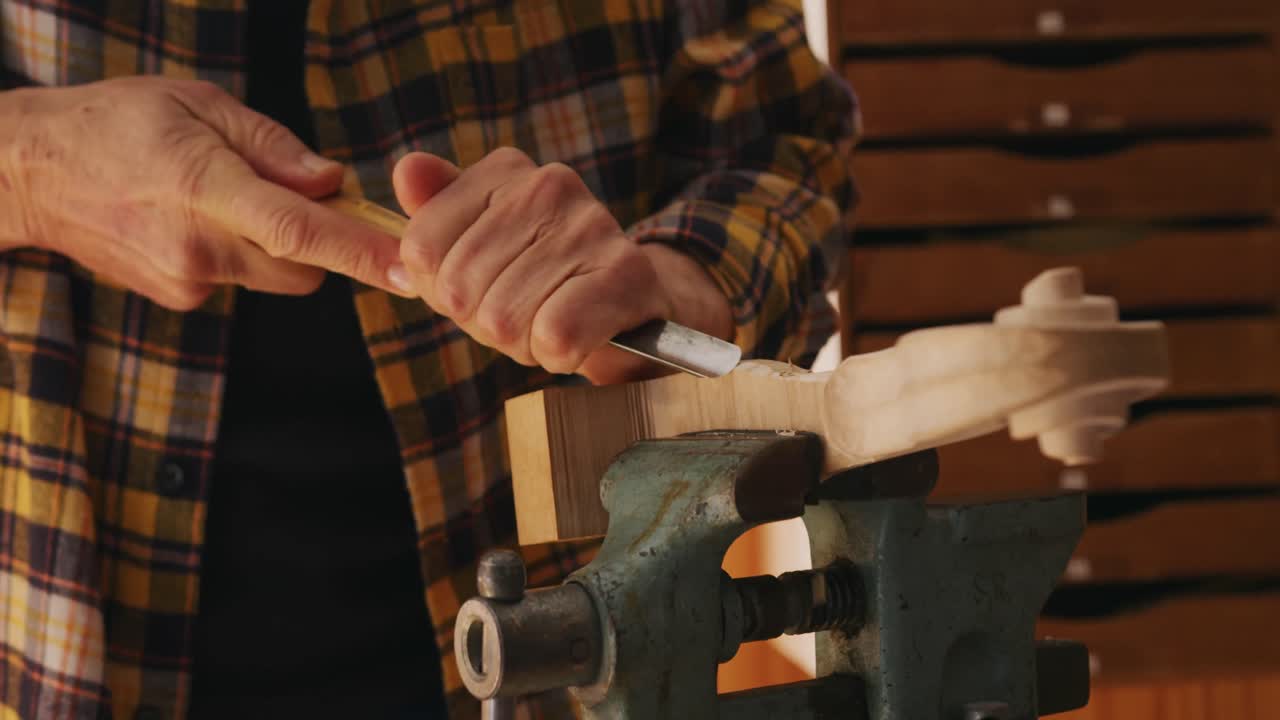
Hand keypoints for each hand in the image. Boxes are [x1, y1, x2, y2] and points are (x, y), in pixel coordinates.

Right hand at [0, 77, 409, 308]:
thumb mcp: (196, 104)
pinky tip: (196, 219)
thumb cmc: (112, 123)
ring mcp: (188, 280)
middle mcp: (199, 246)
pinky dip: (242, 253)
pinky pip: (240, 279)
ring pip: (276, 276)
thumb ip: (272, 146)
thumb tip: (332, 181)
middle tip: (300, 194)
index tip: (407, 269)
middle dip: (322, 241)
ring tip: (226, 197)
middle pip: (304, 267)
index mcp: (204, 188)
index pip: (299, 230)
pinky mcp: (181, 297)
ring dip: (278, 245)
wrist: (28, 174)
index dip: (360, 252)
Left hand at [390, 149, 732, 383]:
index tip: (482, 290)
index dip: (442, 292)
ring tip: (553, 325)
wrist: (639, 309)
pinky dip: (558, 355)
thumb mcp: (479, 251)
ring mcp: (590, 225)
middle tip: (524, 318)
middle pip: (458, 289)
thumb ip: (435, 217)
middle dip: (483, 324)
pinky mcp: (626, 273)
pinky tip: (579, 340)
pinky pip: (554, 334)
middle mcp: (547, 185)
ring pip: (503, 318)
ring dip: (522, 344)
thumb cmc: (547, 283)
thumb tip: (407, 173)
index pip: (421, 247)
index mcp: (504, 172)